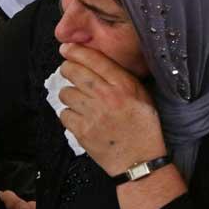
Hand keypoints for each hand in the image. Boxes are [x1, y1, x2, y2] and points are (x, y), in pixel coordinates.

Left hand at [58, 42, 165, 176]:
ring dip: (69, 94)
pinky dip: (69, 115)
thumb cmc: (144, 126)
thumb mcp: (142, 95)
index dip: (76, 51)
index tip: (67, 48)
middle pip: (74, 72)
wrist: (140, 159)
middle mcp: (106, 96)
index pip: (94, 60)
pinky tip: (79, 117)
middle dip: (67, 68)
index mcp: (123, 85)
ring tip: (78, 100)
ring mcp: (92, 115)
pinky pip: (64, 115)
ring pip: (66, 93)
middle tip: (68, 71)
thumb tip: (97, 63)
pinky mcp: (82, 132)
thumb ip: (122, 78)